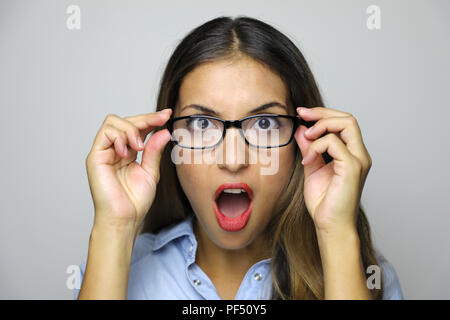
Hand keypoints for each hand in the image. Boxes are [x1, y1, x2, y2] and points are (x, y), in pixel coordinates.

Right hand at [85, 109, 171, 233]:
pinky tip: (128, 152)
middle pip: (126, 120)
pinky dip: (119, 137)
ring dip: (131, 129)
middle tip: (161, 120)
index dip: (151, 118)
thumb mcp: (150, 171)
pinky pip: (105, 133)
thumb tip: (163, 131)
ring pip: (114, 122)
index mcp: (128, 152)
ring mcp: (104, 152)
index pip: (138, 127)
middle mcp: (114, 149)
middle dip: (145, 118)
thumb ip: (154, 150)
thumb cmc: (135, 200)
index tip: (167, 115)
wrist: (125, 218)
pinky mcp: (95, 156)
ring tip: (139, 147)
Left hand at [294, 107, 371, 235]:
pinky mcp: (352, 168)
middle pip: (347, 118)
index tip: (301, 113)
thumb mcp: (312, 168)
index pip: (343, 122)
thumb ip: (308, 148)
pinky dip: (317, 146)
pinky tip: (308, 161)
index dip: (322, 114)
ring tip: (306, 138)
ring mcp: (358, 160)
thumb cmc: (324, 202)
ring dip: (321, 125)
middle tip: (301, 115)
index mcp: (351, 153)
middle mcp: (359, 154)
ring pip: (346, 124)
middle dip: (322, 113)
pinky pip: (335, 143)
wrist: (329, 225)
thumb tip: (302, 129)